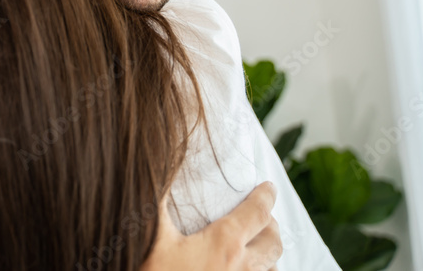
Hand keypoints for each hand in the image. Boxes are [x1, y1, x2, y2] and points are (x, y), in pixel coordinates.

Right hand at [142, 182, 281, 270]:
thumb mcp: (150, 234)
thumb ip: (157, 196)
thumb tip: (158, 163)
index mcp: (224, 245)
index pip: (256, 213)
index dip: (265, 196)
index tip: (268, 187)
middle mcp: (241, 270)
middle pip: (272, 243)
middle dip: (271, 225)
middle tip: (264, 216)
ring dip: (268, 255)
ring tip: (258, 247)